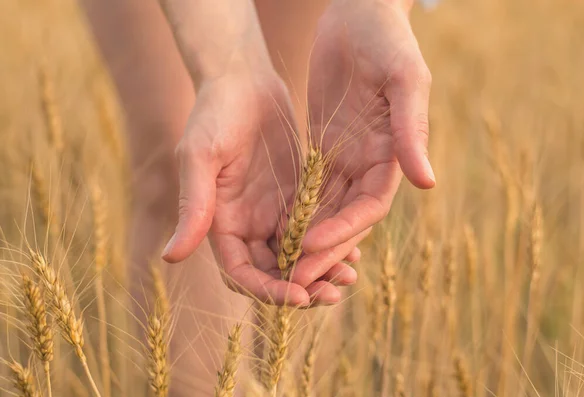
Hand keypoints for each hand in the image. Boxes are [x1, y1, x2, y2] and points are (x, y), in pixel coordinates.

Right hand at [161, 69, 357, 305]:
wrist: (242, 79)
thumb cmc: (213, 112)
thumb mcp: (200, 157)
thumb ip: (192, 206)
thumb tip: (170, 258)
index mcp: (220, 224)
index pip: (241, 273)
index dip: (267, 290)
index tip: (298, 297)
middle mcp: (246, 225)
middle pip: (273, 273)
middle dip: (302, 287)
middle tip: (333, 293)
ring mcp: (272, 213)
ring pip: (298, 256)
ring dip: (321, 270)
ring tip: (349, 277)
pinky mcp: (296, 197)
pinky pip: (315, 229)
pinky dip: (331, 242)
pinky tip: (354, 247)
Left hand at [302, 0, 434, 253]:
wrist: (360, 14)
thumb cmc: (388, 40)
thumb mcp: (404, 80)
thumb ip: (412, 131)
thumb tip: (428, 184)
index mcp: (393, 154)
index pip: (371, 207)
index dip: (345, 230)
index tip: (312, 246)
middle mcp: (371, 163)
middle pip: (347, 218)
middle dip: (324, 247)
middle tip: (294, 276)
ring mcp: (347, 158)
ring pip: (328, 210)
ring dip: (307, 237)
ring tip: (280, 263)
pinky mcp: (325, 150)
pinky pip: (311, 189)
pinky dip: (297, 211)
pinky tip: (274, 229)